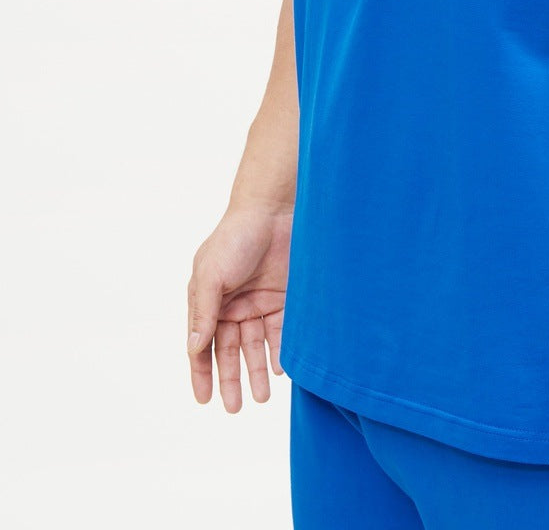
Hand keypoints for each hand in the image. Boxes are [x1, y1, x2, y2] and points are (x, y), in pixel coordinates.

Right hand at [186, 205, 292, 411]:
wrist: (274, 210)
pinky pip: (281, 331)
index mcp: (209, 300)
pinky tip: (281, 369)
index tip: (205, 400)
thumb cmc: (235, 237)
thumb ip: (203, 313)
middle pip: (231, 350)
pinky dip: (280, 351)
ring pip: (256, 345)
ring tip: (263, 397)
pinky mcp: (284, 297)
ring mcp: (259, 301)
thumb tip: (193, 349)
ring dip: (258, 371)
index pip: (202, 344)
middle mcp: (233, 304)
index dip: (202, 372)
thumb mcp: (210, 275)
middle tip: (235, 408)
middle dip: (232, 380)